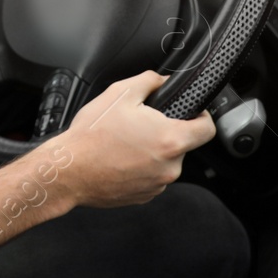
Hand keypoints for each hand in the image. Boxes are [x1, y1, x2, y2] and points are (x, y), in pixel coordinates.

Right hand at [50, 70, 214, 208]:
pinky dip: (141, 168)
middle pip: (182, 144)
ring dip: (152, 151)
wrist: (69, 171)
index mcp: (170, 140)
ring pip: (165, 161)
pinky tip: (120, 159)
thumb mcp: (120, 93)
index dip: (202, 116)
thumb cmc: (92, 136)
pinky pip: (152, 177)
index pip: (208, 129)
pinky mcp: (144, 197)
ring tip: (125, 143)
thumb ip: (150, 81)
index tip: (192, 112)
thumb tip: (163, 81)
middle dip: (166, 132)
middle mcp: (169, 167)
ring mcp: (157, 185)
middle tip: (140, 124)